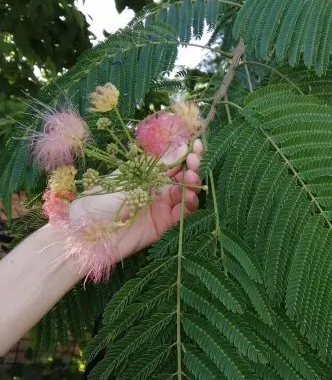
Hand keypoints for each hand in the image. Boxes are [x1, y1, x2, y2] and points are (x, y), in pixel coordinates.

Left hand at [68, 143, 202, 261]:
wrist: (86, 234)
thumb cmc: (99, 200)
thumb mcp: (128, 179)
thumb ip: (156, 166)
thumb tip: (181, 146)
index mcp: (144, 174)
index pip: (170, 161)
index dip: (185, 153)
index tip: (196, 145)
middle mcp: (155, 189)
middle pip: (181, 176)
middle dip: (192, 167)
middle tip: (196, 161)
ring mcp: (160, 207)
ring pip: (184, 194)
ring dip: (192, 185)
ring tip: (191, 178)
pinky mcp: (163, 226)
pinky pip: (181, 215)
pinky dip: (189, 206)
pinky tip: (189, 197)